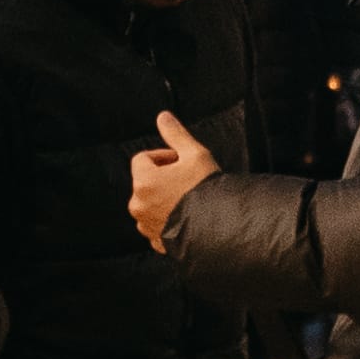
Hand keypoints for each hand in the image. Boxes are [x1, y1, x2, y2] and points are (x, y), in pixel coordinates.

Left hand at [129, 109, 218, 247]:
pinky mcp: (156, 241)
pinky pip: (157, 224)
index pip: (142, 158)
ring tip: (189, 198)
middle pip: (145, 181)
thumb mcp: (195, 154)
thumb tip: (163, 117)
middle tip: (188, 179)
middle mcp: (138, 205)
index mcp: (143, 181)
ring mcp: (146, 226)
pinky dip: (167, 219)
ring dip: (164, 198)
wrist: (221, 227)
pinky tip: (187, 216)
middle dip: (163, 177)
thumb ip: (175, 134)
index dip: (163, 156)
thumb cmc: (207, 190)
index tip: (181, 161)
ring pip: (150, 203)